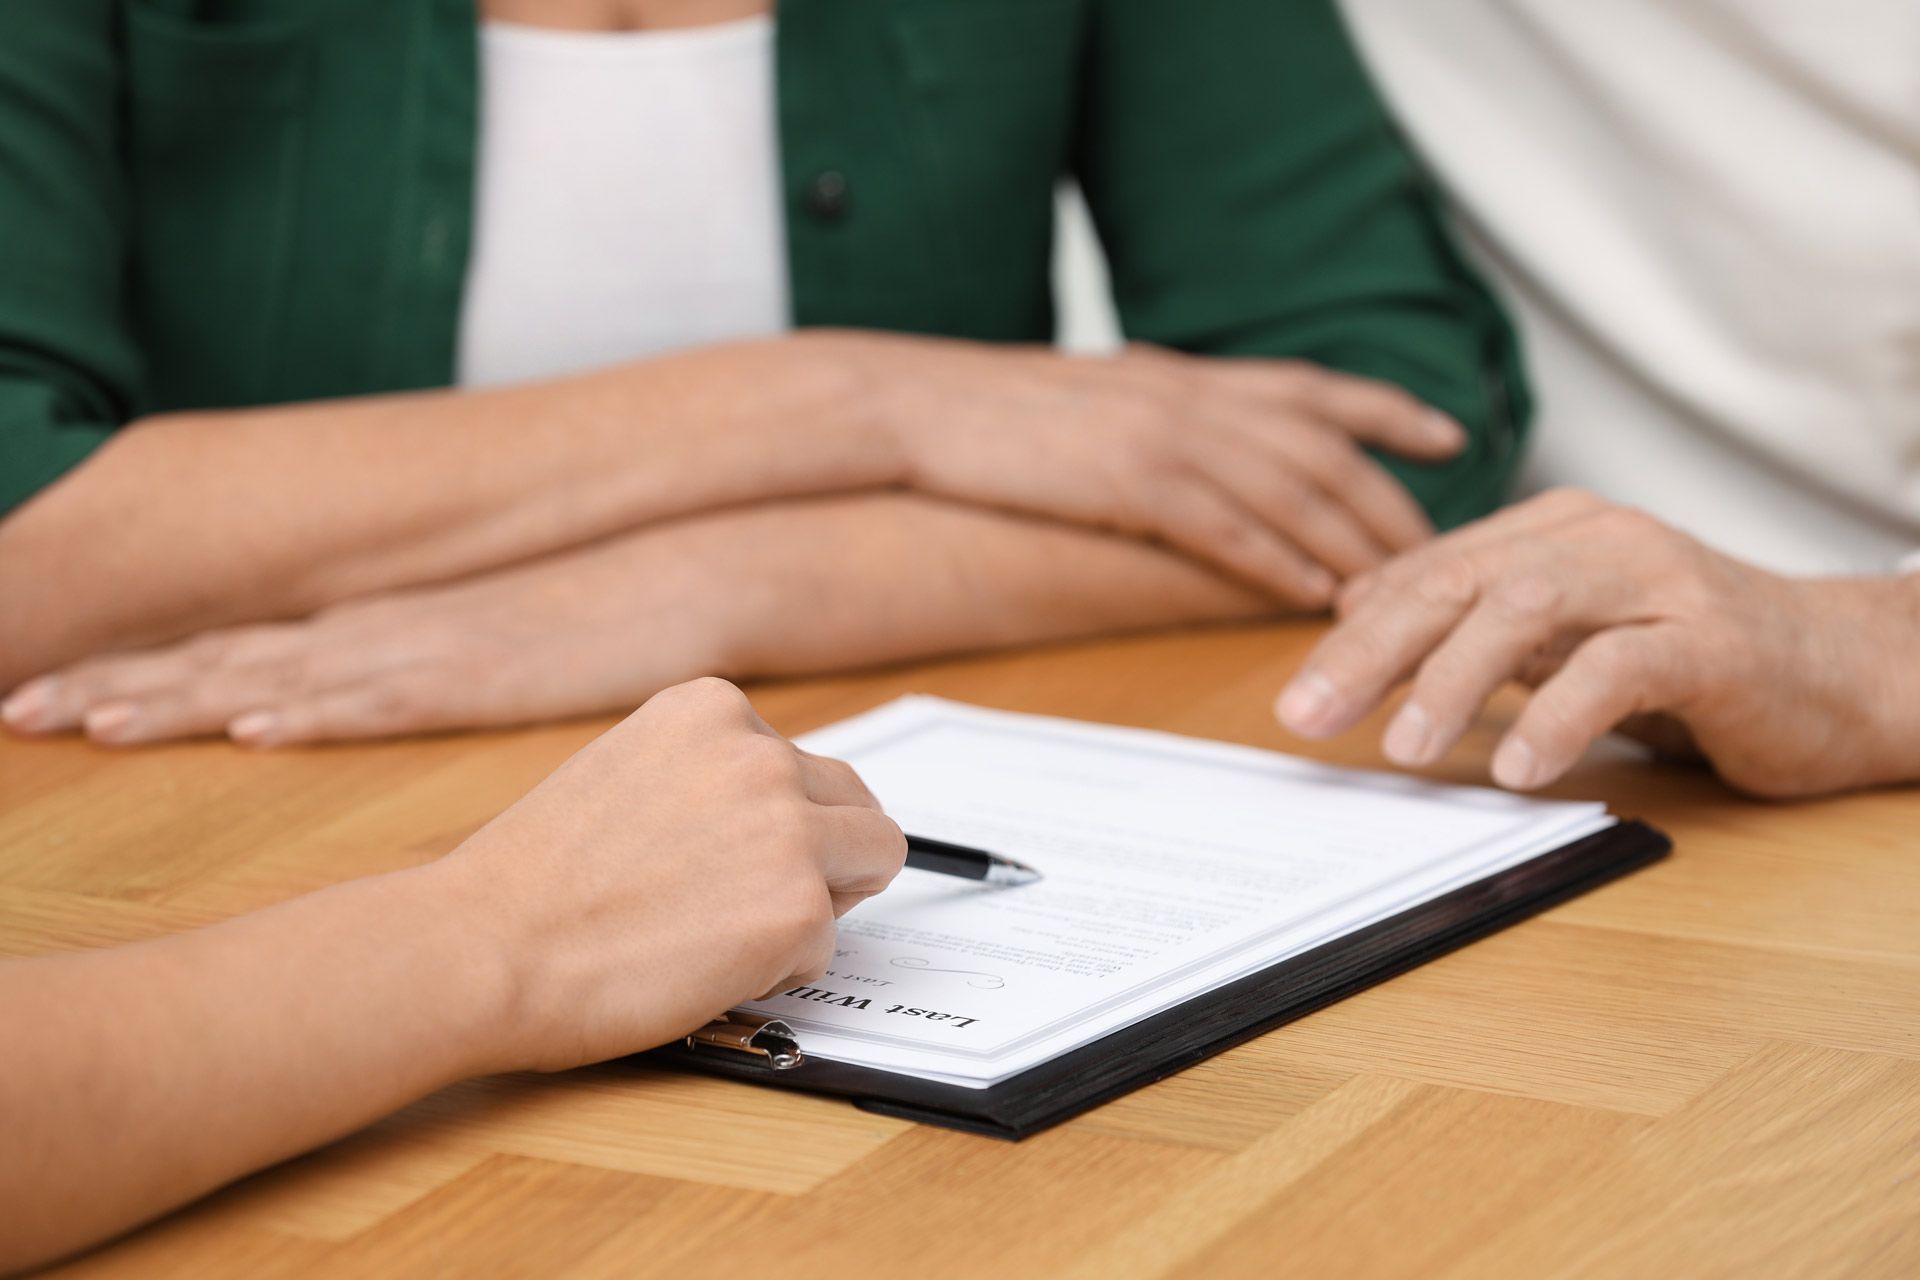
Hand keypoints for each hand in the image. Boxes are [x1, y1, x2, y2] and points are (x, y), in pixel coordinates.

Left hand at [0, 524, 738, 746]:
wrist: (684, 570)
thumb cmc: (585, 617)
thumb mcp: (477, 655)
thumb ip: (401, 681)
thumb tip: (327, 713)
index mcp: (374, 629)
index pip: (231, 654)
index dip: (137, 676)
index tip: (45, 699)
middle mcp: (380, 629)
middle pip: (227, 658)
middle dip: (120, 683)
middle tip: (21, 708)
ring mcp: (427, 646)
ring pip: (282, 673)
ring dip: (182, 696)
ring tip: (87, 719)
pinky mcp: (484, 671)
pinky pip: (387, 694)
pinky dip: (315, 707)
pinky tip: (255, 725)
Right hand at [441, 677, 905, 1071]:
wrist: (484, 947)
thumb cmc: (533, 884)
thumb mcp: (627, 775)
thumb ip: (705, 781)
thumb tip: (768, 817)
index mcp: (712, 709)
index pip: (802, 764)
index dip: (780, 823)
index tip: (735, 858)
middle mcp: (761, 754)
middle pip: (856, 808)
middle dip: (822, 859)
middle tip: (745, 905)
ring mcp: (787, 828)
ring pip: (870, 866)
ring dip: (814, 907)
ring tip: (722, 935)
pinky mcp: (798, 907)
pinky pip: (829, 945)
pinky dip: (781, 969)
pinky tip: (704, 968)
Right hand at [821, 332, 1465, 605]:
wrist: (920, 403)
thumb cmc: (1002, 410)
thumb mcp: (1102, 395)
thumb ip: (1168, 410)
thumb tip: (1213, 438)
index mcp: (1187, 375)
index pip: (1315, 388)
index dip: (1389, 410)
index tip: (1448, 437)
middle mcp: (1191, 397)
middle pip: (1324, 451)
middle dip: (1389, 504)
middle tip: (1440, 554)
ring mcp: (1164, 435)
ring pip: (1290, 491)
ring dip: (1350, 544)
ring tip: (1394, 590)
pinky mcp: (1129, 480)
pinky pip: (1224, 527)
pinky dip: (1275, 560)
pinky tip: (1308, 593)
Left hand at [1272, 489, 1919, 797]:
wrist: (1843, 673)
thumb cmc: (1690, 657)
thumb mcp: (1566, 638)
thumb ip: (1476, 624)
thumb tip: (1361, 615)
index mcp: (1554, 532)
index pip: (1431, 573)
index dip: (1357, 632)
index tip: (1296, 691)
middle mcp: (1599, 539)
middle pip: (1459, 582)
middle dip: (1373, 650)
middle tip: (1308, 714)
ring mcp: (1658, 582)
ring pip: (1527, 608)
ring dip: (1453, 679)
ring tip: (1403, 747)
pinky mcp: (1712, 640)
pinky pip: (1618, 670)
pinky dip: (1559, 717)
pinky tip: (1518, 767)